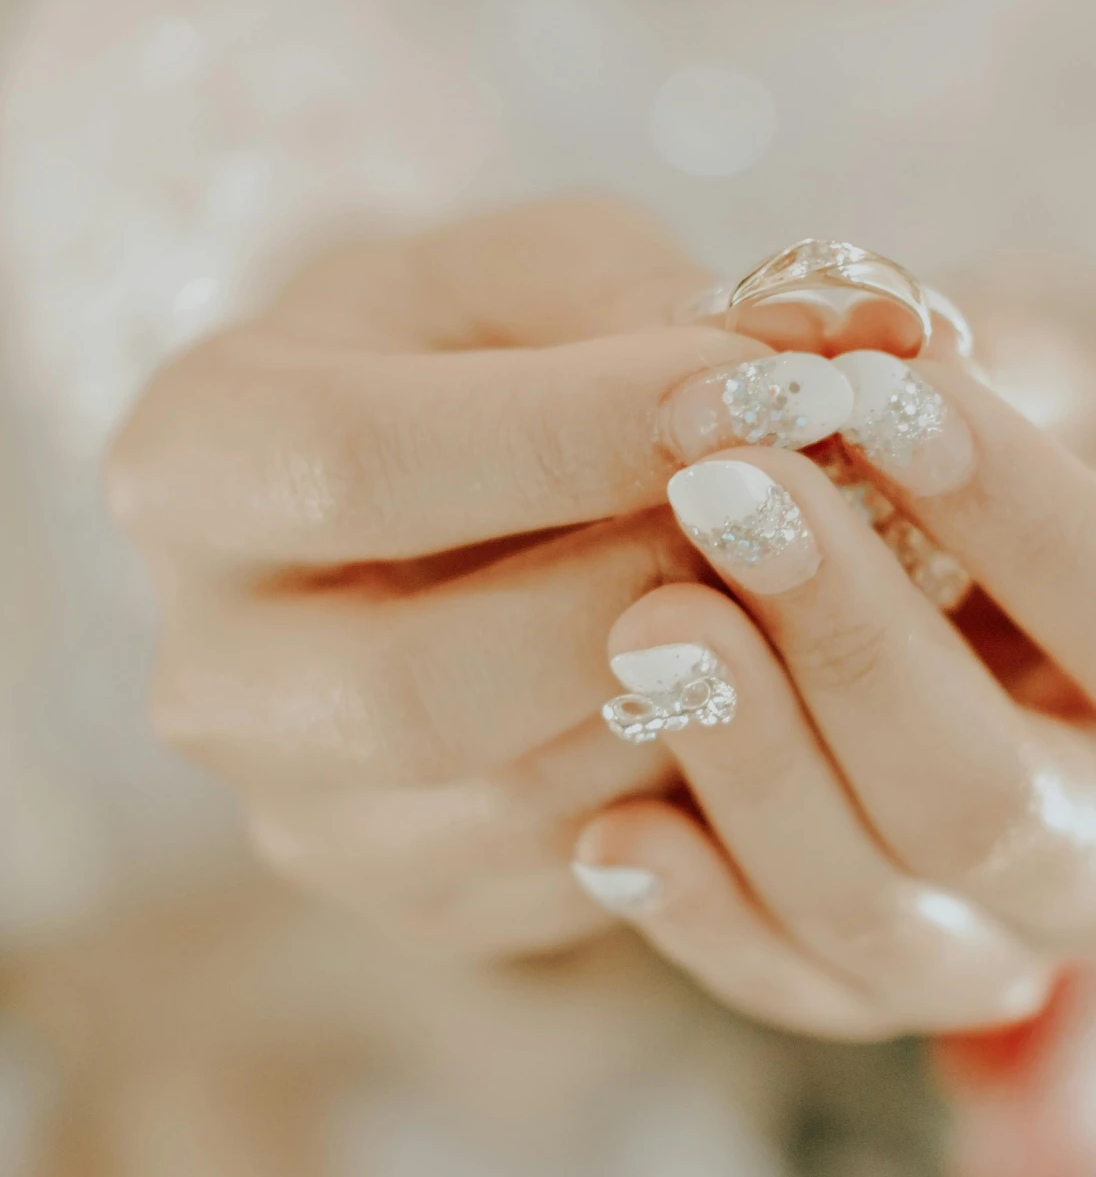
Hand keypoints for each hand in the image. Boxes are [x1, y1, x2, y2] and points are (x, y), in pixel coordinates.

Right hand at [108, 198, 857, 961]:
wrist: (453, 512)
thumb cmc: (489, 358)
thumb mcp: (537, 274)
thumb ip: (651, 294)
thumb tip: (822, 347)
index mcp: (191, 467)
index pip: (358, 461)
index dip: (574, 432)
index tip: (763, 388)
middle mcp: (211, 672)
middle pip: (416, 686)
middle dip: (636, 598)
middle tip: (795, 514)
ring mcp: (306, 815)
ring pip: (517, 807)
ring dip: (698, 703)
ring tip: (806, 588)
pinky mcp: (420, 903)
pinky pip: (581, 881)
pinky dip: (703, 793)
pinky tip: (772, 684)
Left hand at [571, 308, 1095, 1040]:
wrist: (995, 571)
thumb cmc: (1030, 448)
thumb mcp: (1032, 373)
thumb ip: (960, 364)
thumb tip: (845, 341)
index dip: (1027, 518)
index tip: (876, 394)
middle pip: (1004, 800)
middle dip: (852, 644)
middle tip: (723, 491)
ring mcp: (1022, 942)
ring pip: (888, 912)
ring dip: (755, 765)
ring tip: (642, 624)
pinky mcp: (890, 991)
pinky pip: (792, 985)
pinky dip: (697, 915)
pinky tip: (606, 831)